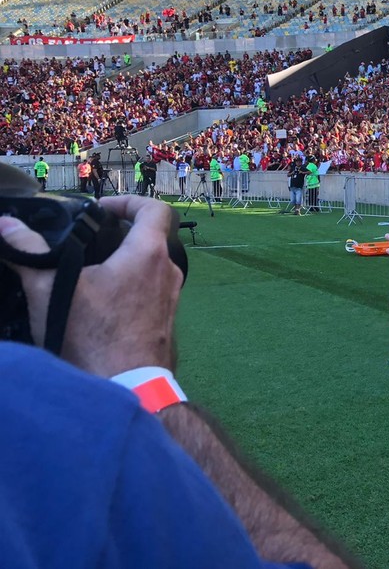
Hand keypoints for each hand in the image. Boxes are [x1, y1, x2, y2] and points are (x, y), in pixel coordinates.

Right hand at [0, 196, 182, 377]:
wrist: (127, 388)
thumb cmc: (92, 338)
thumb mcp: (51, 291)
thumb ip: (29, 253)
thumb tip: (6, 225)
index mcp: (148, 254)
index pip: (154, 209)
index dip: (129, 201)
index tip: (101, 209)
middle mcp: (168, 272)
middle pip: (150, 237)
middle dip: (119, 234)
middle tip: (88, 240)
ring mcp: (172, 298)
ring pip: (150, 266)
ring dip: (124, 263)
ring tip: (89, 273)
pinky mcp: (168, 321)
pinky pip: (151, 292)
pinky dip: (131, 288)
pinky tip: (101, 304)